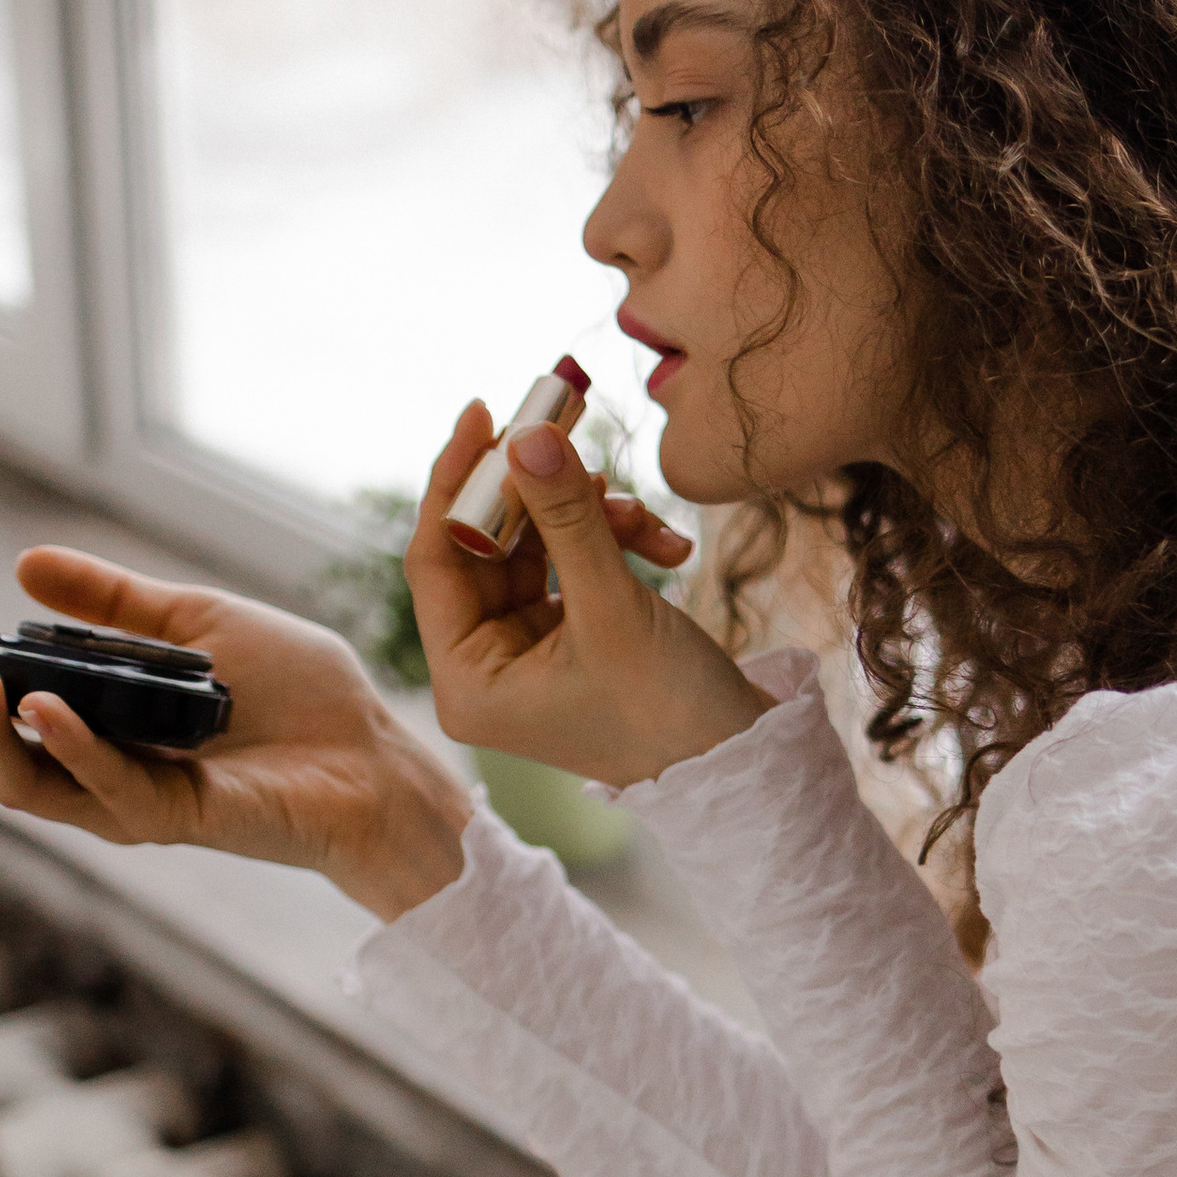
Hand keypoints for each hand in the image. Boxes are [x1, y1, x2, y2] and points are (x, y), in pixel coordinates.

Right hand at [0, 547, 477, 922]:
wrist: (376, 748)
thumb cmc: (301, 695)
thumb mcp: (195, 623)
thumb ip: (112, 602)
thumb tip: (24, 564)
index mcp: (98, 730)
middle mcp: (103, 773)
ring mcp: (135, 801)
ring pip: (27, 789)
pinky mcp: (178, 816)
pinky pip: (104, 790)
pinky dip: (70, 747)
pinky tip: (44, 706)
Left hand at [407, 401, 770, 788]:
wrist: (742, 764)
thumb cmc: (669, 711)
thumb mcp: (612, 605)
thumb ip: (567, 517)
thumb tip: (527, 435)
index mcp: (466, 681)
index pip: (434, 559)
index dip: (456, 481)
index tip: (484, 412)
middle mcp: (485, 667)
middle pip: (486, 544)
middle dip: (536, 491)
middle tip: (565, 424)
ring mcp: (527, 651)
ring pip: (538, 546)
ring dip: (592, 517)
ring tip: (641, 515)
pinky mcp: (570, 637)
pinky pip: (574, 563)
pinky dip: (615, 542)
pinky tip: (666, 546)